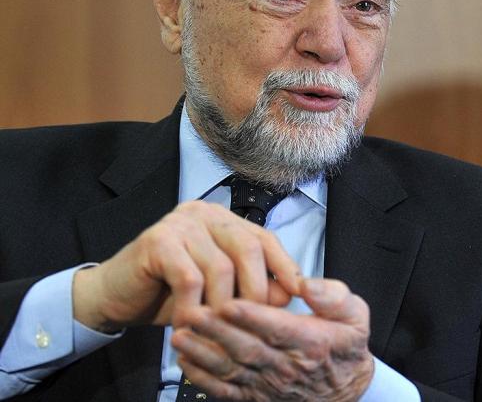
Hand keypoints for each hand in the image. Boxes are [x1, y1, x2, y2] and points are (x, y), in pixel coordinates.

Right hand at [72, 200, 301, 331]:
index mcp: (225, 221)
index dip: (285, 266)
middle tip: (253, 324)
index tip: (301, 293)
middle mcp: (206, 214)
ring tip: (221, 331)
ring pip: (221, 267)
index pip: (265, 239)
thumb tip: (291, 293)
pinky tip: (191, 325)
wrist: (116, 297)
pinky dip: (194, 307)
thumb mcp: (220, 291)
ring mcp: (180, 223)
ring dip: (224, 306)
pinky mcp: (158, 241)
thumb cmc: (171, 294)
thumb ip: (254, 286)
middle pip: (249, 248)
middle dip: (257, 291)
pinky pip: (190, 278)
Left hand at [171, 278, 374, 401]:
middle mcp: (288, 367)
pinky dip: (203, 379)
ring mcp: (270, 385)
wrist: (347, 390)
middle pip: (247, 349)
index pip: (278, 328)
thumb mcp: (355, 315)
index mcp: (312, 342)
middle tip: (191, 312)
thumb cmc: (345, 346)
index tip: (229, 303)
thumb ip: (334, 296)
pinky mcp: (256, 397)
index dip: (252, 317)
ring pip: (231, 370)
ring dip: (202, 354)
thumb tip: (306, 284)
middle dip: (216, 332)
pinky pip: (226, 391)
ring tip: (179, 335)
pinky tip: (185, 362)